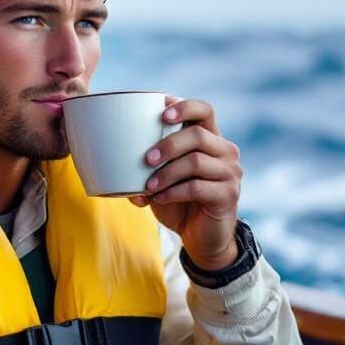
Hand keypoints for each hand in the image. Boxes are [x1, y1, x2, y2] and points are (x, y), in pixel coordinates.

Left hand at [130, 96, 241, 269]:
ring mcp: (230, 172)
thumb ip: (144, 168)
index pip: (205, 110)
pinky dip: (173, 191)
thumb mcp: (160, 180)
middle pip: (197, 134)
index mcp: (210, 138)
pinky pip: (197, 187)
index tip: (161, 112)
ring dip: (167, 172)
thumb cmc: (179, 201)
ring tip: (148, 186)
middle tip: (146, 159)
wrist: (202, 237)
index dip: (184, 107)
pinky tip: (159, 198)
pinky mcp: (228, 194)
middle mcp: (225, 151)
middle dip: (168, 144)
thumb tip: (113, 165)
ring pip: (196, 161)